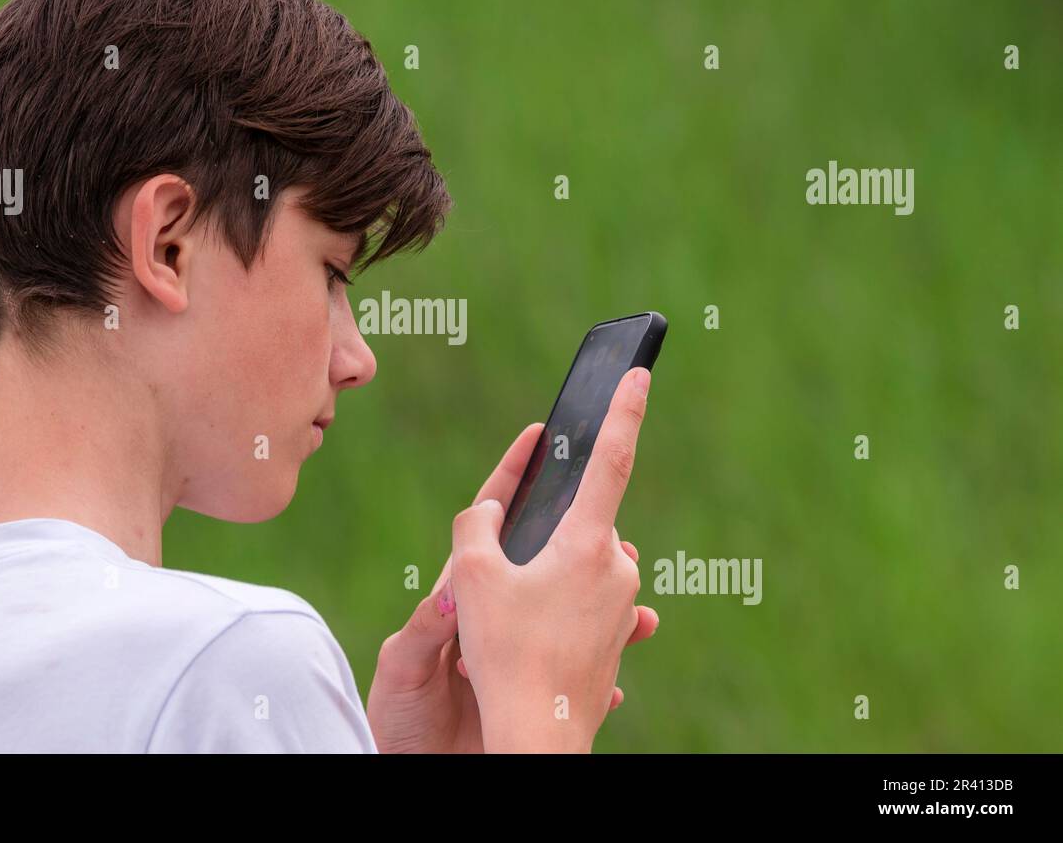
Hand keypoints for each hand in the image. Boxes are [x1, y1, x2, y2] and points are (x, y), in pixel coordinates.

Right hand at [452, 367, 657, 751]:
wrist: (540, 735)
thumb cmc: (506, 655)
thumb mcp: (469, 580)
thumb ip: (475, 526)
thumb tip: (489, 510)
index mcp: (588, 542)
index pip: (612, 459)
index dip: (623, 411)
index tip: (639, 375)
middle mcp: (619, 566)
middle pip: (579, 522)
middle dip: (544, 531)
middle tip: (505, 573)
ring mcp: (624, 603)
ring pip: (581, 562)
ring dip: (547, 572)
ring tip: (510, 617)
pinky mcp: (619, 633)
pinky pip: (586, 598)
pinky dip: (557, 604)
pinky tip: (530, 636)